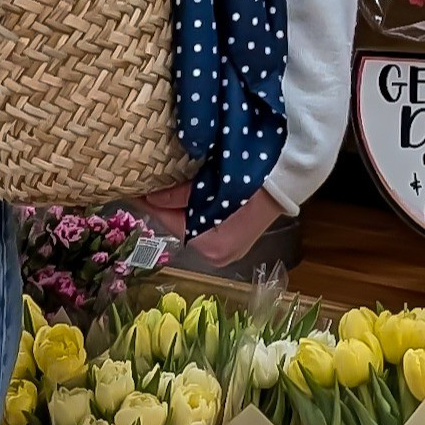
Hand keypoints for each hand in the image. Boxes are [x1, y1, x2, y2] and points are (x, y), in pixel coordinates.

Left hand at [138, 181, 287, 267]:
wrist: (289, 170)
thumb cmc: (253, 177)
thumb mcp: (212, 183)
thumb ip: (178, 194)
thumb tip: (150, 195)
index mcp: (212, 245)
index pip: (168, 220)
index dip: (150, 201)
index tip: (134, 185)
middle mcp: (217, 253)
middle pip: (177, 223)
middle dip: (163, 202)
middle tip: (146, 179)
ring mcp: (226, 247)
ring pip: (189, 221)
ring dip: (177, 202)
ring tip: (162, 179)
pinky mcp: (232, 234)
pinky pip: (202, 219)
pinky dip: (193, 204)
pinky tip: (185, 185)